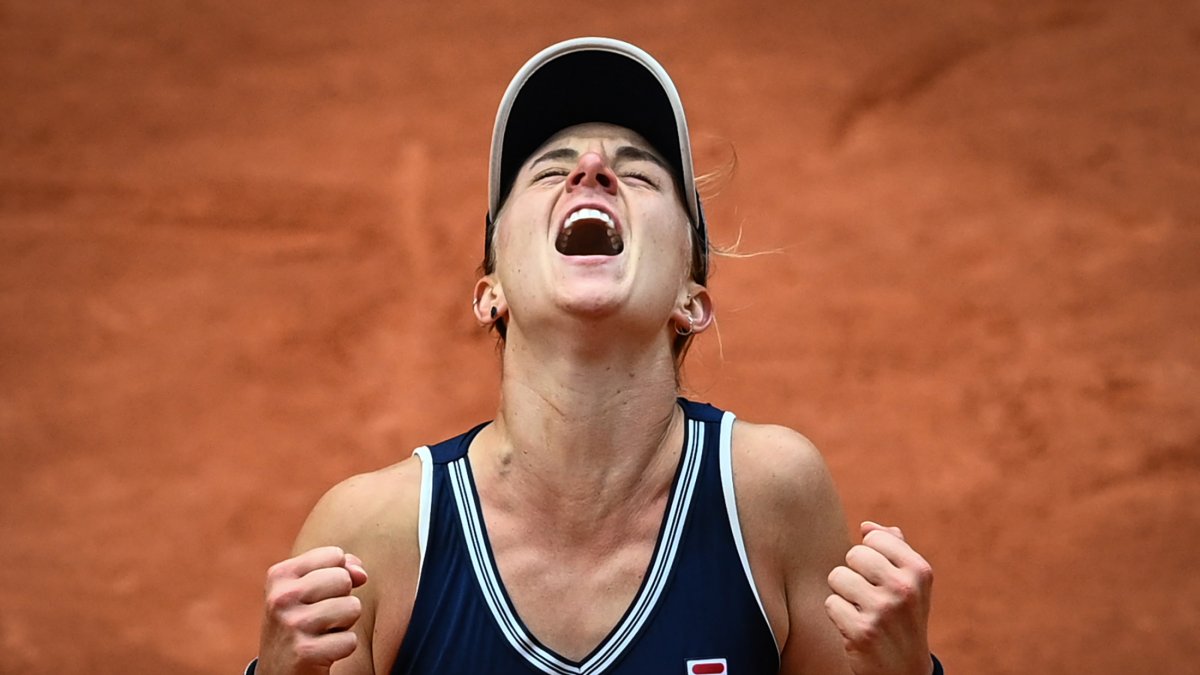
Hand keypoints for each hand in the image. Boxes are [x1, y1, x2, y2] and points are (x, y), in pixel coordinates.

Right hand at [258, 546, 368, 674]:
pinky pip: (351, 640)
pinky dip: (342, 648)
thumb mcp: (310, 589)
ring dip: (344, 625)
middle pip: (344, 579)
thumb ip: (339, 569)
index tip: (319, 594)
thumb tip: (361, 573)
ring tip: (322, 633)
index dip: (338, 575)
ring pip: (352, 608)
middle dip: (342, 599)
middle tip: (322, 617)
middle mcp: (282, 598)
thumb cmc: (302, 622)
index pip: (335, 555)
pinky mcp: (305, 652)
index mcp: (280, 575)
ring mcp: (292, 624)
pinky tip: (322, 652)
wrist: (279, 671)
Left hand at [825, 522, 933, 674]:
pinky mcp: (861, 631)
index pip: (873, 537)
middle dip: (854, 573)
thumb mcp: (911, 583)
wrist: (906, 671)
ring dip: (844, 594)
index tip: (880, 577)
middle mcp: (904, 588)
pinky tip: (855, 627)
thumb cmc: (903, 617)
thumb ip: (893, 548)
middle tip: (867, 595)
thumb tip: (866, 525)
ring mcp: (883, 610)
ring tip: (862, 610)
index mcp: (919, 570)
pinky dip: (838, 615)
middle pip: (853, 554)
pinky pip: (831, 603)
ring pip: (837, 576)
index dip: (869, 555)